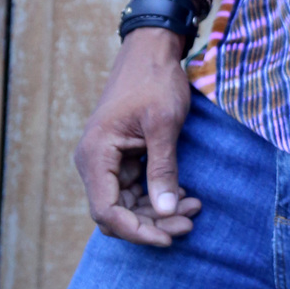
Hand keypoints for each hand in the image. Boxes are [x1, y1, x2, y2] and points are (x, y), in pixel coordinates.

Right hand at [74, 32, 200, 247]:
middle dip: (152, 224)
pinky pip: (135, 189)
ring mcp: (107, 161)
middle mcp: (94, 162)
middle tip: (189, 224)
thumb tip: (167, 211)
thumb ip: (164, 168)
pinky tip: (186, 195)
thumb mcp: (164, 124)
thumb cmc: (155, 81)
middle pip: (117, 213)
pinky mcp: (121, 158)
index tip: (168, 237)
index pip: (106, 211)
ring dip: (158, 212)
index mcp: (96, 154)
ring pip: (127, 205)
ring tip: (194, 208)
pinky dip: (158, 196)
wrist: (151, 51)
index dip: (136, 231)